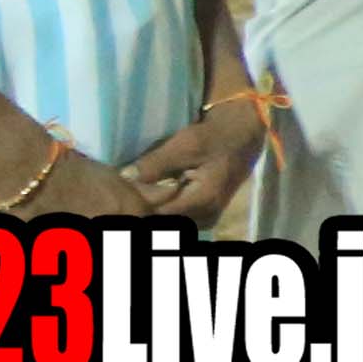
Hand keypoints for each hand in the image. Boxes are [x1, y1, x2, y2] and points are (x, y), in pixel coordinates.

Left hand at [115, 93, 272, 225]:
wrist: (241, 137)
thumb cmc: (214, 138)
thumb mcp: (186, 145)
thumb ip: (156, 163)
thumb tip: (125, 176)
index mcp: (203, 201)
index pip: (161, 215)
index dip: (138, 208)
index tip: (121, 199)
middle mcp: (207, 215)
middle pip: (166, 223)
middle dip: (145, 213)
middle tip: (125, 200)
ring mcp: (208, 217)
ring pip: (173, 224)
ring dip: (155, 215)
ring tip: (136, 201)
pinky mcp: (206, 214)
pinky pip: (181, 220)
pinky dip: (166, 213)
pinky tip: (153, 200)